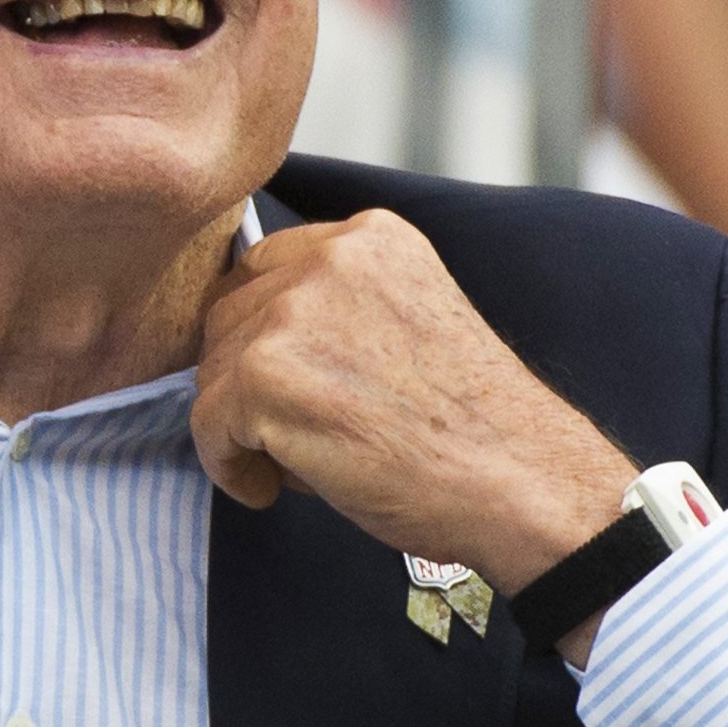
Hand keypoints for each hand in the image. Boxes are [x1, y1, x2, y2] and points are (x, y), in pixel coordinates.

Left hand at [191, 212, 636, 656]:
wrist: (520, 482)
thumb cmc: (474, 428)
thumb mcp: (410, 322)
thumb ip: (338, 310)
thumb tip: (251, 348)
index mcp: (370, 238)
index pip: (266, 269)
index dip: (263, 336)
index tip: (288, 386)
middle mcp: (329, 259)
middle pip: (229, 315)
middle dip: (247, 381)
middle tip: (291, 435)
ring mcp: (294, 314)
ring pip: (214, 372)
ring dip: (240, 425)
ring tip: (296, 464)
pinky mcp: (267, 377)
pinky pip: (207, 425)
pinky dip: (230, 467)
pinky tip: (272, 487)